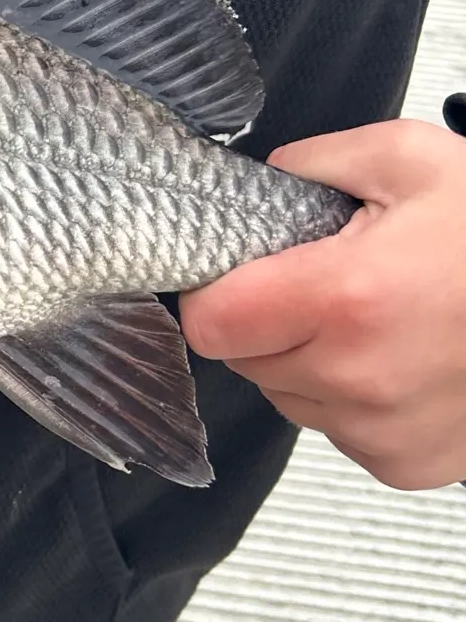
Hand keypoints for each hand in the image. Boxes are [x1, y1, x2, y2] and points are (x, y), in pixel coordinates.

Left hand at [180, 120, 465, 489]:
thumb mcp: (405, 156)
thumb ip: (308, 162)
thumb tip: (254, 182)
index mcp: (346, 301)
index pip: (210, 324)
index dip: (213, 289)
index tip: (237, 268)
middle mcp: (360, 382)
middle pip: (244, 359)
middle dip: (263, 317)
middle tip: (319, 279)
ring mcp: (387, 434)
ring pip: (286, 396)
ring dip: (304, 359)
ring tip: (366, 315)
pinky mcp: (410, 465)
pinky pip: (336, 429)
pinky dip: (348, 395)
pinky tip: (394, 354)